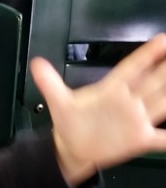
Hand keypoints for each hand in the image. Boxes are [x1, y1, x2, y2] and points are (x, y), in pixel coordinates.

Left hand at [30, 33, 165, 185]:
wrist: (73, 148)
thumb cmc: (70, 122)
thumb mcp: (59, 102)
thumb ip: (49, 82)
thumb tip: (35, 63)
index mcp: (112, 90)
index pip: (132, 68)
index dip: (146, 55)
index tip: (162, 39)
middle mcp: (129, 101)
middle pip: (153, 81)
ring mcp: (136, 120)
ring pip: (161, 102)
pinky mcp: (139, 139)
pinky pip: (161, 139)